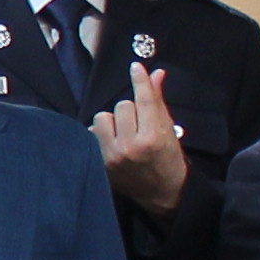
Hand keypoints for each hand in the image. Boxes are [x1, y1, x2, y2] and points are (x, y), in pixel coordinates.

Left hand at [93, 63, 188, 212]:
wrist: (161, 192)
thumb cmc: (168, 158)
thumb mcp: (168, 129)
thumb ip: (157, 101)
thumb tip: (155, 73)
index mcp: (153, 137)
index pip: (145, 101)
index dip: (140, 81)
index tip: (135, 67)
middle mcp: (131, 147)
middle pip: (122, 105)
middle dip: (130, 110)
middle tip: (138, 123)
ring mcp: (113, 156)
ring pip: (103, 117)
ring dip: (112, 121)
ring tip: (123, 132)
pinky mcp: (100, 164)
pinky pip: (92, 133)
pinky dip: (101, 134)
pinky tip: (112, 142)